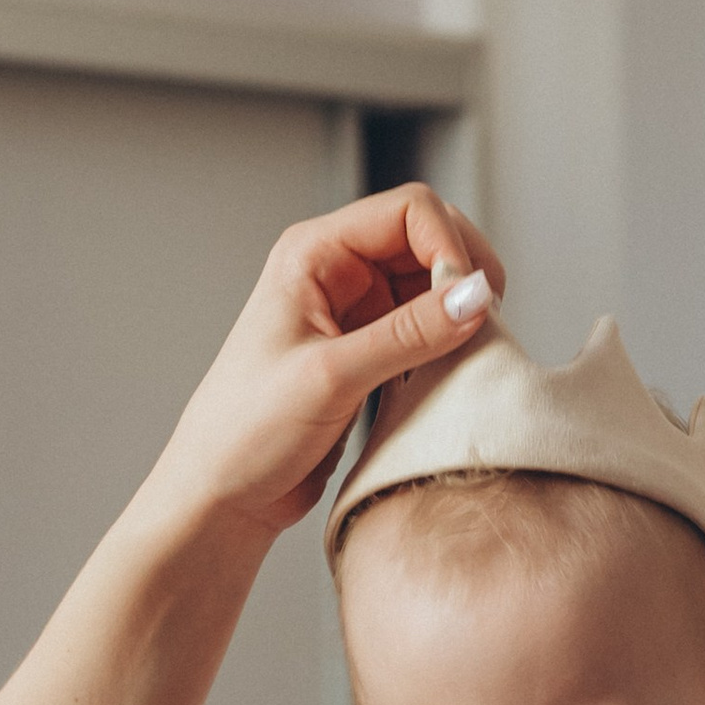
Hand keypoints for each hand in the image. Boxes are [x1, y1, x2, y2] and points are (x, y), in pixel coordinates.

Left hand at [145, 187, 507, 543]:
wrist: (222, 495)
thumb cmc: (246, 432)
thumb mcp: (332, 376)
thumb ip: (409, 334)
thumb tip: (476, 296)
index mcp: (313, 253)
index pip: (409, 210)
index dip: (450, 247)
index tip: (470, 302)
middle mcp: (335, 272)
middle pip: (427, 240)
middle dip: (462, 275)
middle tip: (482, 323)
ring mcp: (353, 312)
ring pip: (431, 287)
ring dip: (457, 314)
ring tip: (464, 355)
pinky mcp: (366, 352)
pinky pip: (424, 330)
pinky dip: (445, 346)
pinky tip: (445, 376)